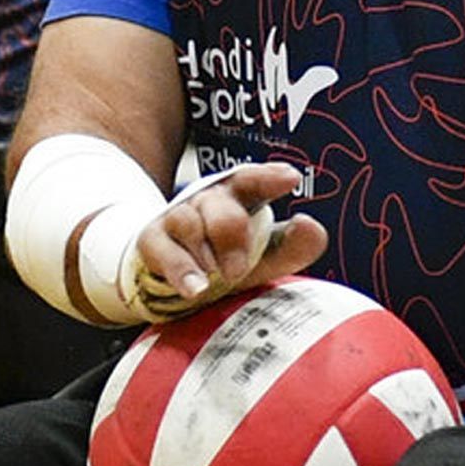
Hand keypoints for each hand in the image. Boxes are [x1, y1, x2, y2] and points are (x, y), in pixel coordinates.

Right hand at [136, 163, 325, 315]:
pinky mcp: (153, 240)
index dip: (269, 177)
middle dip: (231, 237)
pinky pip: (164, 250)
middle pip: (220, 206)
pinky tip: (195, 288)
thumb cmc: (229, 260)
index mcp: (241, 197)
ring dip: (205, 254)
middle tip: (238, 269)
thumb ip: (295, 245)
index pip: (254, 180)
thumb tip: (311, 226)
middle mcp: (209, 200)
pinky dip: (181, 270)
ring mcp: (178, 217)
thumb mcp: (267, 257)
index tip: (289, 179)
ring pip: (188, 222)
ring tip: (217, 278)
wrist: (180, 283)